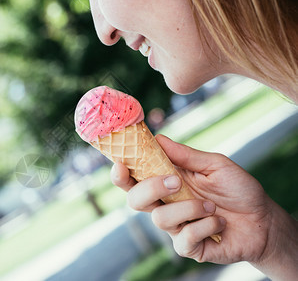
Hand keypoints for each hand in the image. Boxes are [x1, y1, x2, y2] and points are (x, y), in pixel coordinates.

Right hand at [111, 134, 297, 278]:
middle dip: (150, 188)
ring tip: (212, 206)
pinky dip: (205, 226)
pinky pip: (184, 238)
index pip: (134, 178)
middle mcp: (166, 204)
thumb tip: (158, 138)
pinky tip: (220, 223)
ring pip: (160, 218)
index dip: (121, 173)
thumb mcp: (214, 165)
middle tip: (176, 181)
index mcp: (167, 182)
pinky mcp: (189, 247)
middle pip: (134, 200)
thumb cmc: (238, 189)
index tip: (121, 163)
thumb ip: (185, 155)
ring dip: (188, 209)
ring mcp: (176, 227)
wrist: (264, 219)